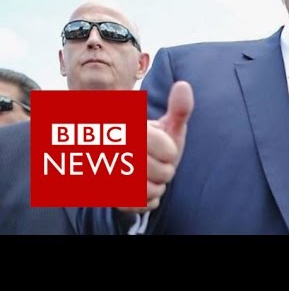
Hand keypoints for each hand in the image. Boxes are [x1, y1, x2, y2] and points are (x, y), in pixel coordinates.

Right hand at [119, 81, 193, 213]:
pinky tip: (139, 189)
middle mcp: (114, 148)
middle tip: (155, 163)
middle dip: (166, 171)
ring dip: (156, 186)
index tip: (162, 147)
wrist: (123, 169)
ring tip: (147, 175)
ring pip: (151, 191)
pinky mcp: (103, 195)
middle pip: (163, 173)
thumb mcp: (166, 126)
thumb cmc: (153, 145)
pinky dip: (145, 200)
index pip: (168, 150)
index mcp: (129, 128)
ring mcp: (106, 173)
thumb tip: (183, 85)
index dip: (170, 151)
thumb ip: (178, 109)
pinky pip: (139, 205)